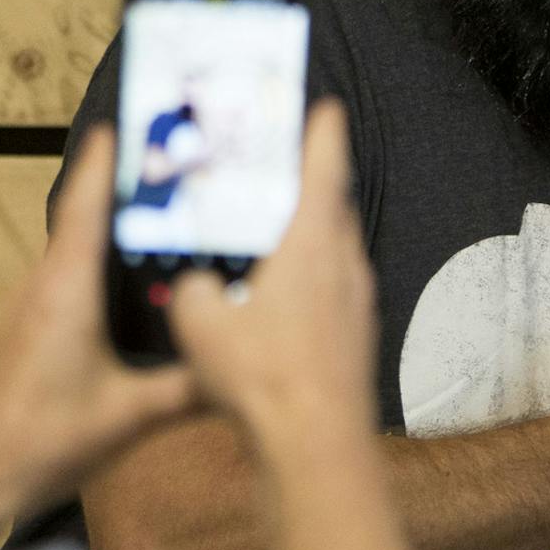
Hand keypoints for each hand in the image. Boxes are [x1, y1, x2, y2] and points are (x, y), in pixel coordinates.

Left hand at [0, 127, 196, 537]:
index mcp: (67, 290)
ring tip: (164, 205)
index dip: (108, 158)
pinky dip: (101, 256)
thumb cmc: (42, 443)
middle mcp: (45, 285)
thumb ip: (192, 386)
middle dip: (125, 182)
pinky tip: (134, 272)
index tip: (131, 120)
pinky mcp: (33, 325)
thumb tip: (247, 366)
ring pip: (77, 243)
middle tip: (173, 158)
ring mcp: (34, 304)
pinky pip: (70, 272)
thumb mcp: (132, 416)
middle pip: (86, 214)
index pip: (86, 203)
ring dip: (113, 220)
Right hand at [168, 99, 376, 448]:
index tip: (324, 106)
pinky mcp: (356, 336)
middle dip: (308, 183)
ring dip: (309, 233)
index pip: (324, 167)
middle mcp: (345, 264)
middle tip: (280, 166)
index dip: (322, 133)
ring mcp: (357, 302)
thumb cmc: (262, 377)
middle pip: (332, 206)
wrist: (316, 443)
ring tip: (273, 230)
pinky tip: (280, 298)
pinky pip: (334, 289)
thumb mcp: (200, 324)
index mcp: (312, 243)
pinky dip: (311, 277)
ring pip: (335, 250)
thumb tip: (195, 285)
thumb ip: (192, 289)